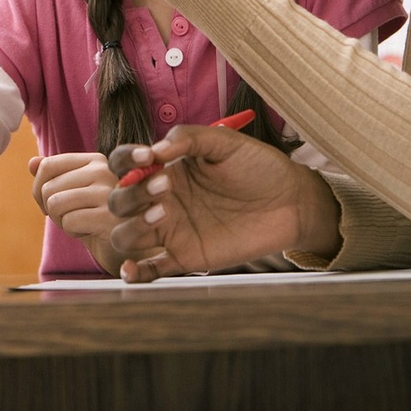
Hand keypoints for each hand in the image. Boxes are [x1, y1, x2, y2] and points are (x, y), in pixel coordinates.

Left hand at [29, 152, 160, 275]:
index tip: (51, 203)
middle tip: (72, 217)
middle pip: (48, 187)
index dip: (39, 189)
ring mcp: (109, 192)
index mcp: (96, 160)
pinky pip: (69, 222)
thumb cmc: (100, 219)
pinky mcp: (110, 216)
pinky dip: (73, 232)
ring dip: (61, 221)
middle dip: (51, 209)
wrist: (132, 248)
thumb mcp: (76, 194)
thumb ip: (55, 176)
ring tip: (81, 223)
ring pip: (55, 203)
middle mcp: (104, 170)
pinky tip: (90, 231)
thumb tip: (32, 162)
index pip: (48, 165)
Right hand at [107, 124, 341, 281]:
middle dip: (131, 193)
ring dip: (132, 226)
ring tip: (162, 214)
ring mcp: (171, 230)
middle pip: (119, 201)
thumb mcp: (224, 141)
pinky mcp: (187, 257)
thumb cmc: (258, 166)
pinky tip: (132, 269)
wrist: (292, 201)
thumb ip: (189, 138)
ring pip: (126, 234)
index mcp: (165, 168)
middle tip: (164, 185)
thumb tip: (155, 150)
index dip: (125, 160)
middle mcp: (161, 198)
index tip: (145, 157)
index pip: (125, 164)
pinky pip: (152, 269)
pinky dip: (135, 273)